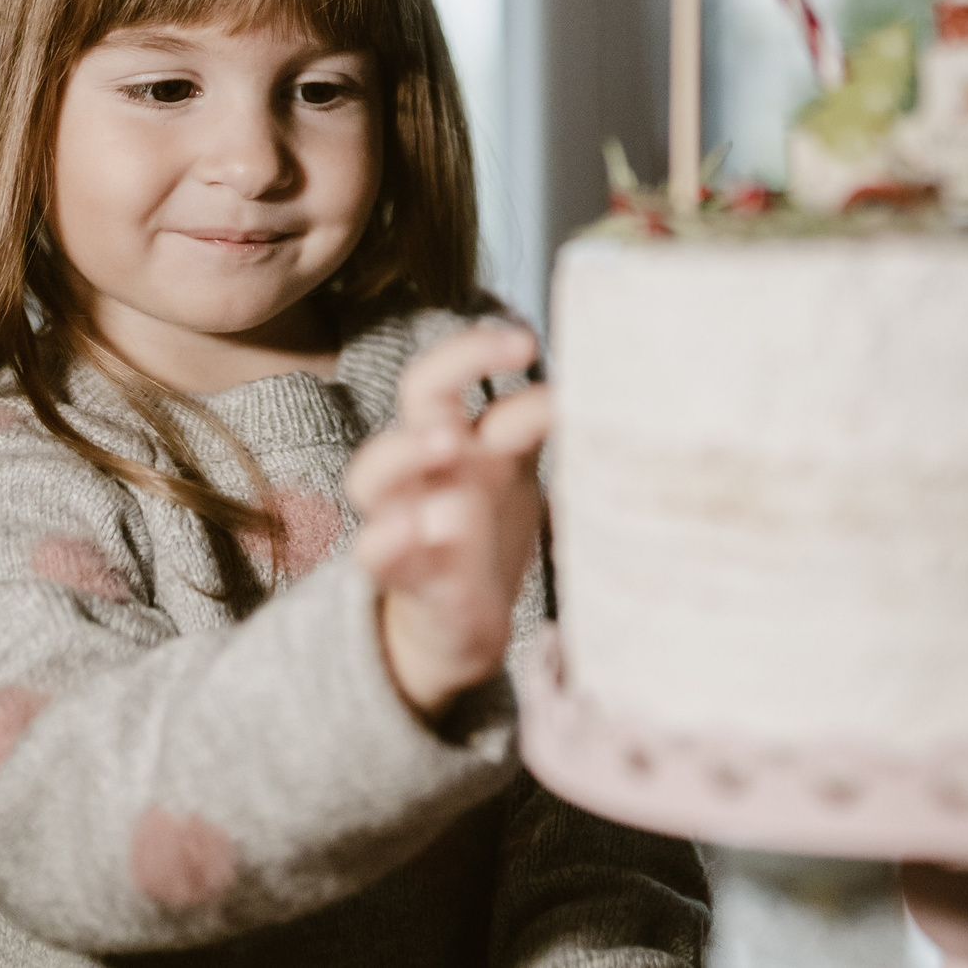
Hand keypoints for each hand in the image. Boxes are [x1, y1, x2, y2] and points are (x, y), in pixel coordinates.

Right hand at [343, 324, 553, 722]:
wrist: (455, 623)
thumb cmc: (488, 531)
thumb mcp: (518, 474)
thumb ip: (539, 434)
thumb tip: (592, 391)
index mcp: (459, 432)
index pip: (459, 370)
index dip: (488, 350)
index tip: (533, 345)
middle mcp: (429, 462)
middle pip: (421, 393)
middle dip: (458, 363)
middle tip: (517, 348)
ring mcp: (407, 513)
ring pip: (375, 471)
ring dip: (407, 451)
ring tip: (447, 442)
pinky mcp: (404, 573)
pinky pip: (375, 551)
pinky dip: (393, 538)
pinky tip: (424, 528)